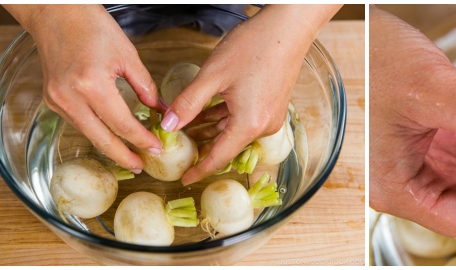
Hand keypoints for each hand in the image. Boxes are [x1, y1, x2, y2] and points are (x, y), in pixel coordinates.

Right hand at [4, 5, 160, 172]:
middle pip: (101, 138)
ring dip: (109, 145)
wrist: (55, 14)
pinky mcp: (51, 99)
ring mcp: (56, 100)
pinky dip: (94, 130)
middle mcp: (70, 97)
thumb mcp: (127, 55)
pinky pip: (77, 122)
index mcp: (92, 85)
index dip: (141, 139)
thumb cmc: (92, 27)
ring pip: (87, 132)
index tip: (157, 147)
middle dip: (123, 155)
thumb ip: (145, 86)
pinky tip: (109, 135)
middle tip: (141, 166)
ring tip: (129, 154)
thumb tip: (161, 110)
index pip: (122, 124)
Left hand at [163, 5, 341, 184]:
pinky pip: (244, 120)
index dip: (199, 170)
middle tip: (177, 150)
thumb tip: (167, 126)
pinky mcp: (273, 105)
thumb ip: (188, 103)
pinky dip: (225, 120)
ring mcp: (271, 116)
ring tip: (185, 131)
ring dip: (212, 132)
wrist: (288, 28)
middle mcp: (264, 126)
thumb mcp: (213, 75)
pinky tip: (206, 114)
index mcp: (249, 124)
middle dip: (202, 148)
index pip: (219, 157)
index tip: (184, 180)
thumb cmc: (253, 47)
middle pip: (228, 146)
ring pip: (235, 132)